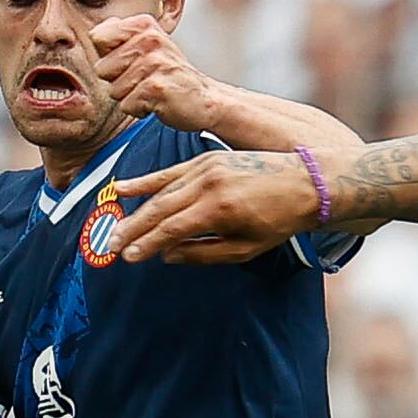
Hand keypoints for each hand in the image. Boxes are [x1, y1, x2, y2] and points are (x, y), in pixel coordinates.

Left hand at [89, 15, 224, 133]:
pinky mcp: (156, 88)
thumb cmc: (171, 75)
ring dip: (131, 97)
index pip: (98, 37)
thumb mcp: (148, 46)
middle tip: (145, 79)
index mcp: (143, 25)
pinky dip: (140, 110)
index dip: (109, 56)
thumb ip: (122, 36)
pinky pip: (127, 105)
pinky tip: (158, 102)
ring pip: (114, 90)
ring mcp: (153, 63)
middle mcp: (149, 40)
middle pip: (102, 68)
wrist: (206, 98)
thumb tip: (96, 32)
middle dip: (118, 81)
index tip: (131, 61)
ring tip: (152, 90)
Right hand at [111, 150, 321, 264]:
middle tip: (111, 246)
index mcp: (220, 210)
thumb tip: (168, 256)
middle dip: (133, 230)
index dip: (147, 245)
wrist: (306, 181)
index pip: (172, 229)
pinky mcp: (207, 160)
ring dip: (136, 210)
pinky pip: (171, 172)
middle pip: (160, 209)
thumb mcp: (247, 248)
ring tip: (114, 227)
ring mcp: (206, 168)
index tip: (128, 258)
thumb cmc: (279, 221)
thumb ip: (205, 252)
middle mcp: (209, 185)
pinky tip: (123, 188)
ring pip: (162, 191)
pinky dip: (147, 181)